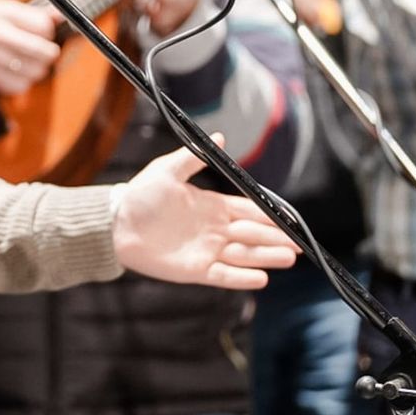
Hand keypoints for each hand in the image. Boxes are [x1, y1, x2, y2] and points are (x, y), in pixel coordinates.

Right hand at [0, 0, 59, 93]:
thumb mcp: (2, 8)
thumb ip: (32, 13)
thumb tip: (60, 16)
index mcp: (0, 15)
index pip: (42, 27)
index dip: (48, 32)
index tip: (44, 33)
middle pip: (40, 52)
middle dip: (48, 52)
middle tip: (44, 50)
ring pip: (33, 72)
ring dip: (37, 68)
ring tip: (28, 60)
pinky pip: (19, 86)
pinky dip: (22, 81)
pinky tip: (16, 72)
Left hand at [114, 143, 298, 289]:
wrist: (116, 224)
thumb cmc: (139, 196)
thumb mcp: (166, 171)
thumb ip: (193, 157)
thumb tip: (221, 136)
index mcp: (211, 206)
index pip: (247, 211)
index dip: (269, 216)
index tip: (289, 220)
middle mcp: (214, 230)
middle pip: (252, 235)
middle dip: (275, 239)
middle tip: (299, 245)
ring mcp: (206, 250)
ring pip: (244, 256)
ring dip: (266, 257)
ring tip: (289, 259)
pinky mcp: (195, 270)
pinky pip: (224, 275)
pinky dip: (242, 277)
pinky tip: (262, 279)